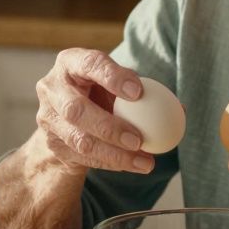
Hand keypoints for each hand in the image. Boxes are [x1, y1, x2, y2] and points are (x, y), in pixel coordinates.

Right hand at [32, 48, 154, 174]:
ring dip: (115, 153)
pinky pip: (83, 158)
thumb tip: (180, 108)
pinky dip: (111, 163)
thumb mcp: (115, 84)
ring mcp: (48, 118)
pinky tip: (132, 165)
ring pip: (79, 140)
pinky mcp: (52, 144)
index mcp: (70, 63)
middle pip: (76, 109)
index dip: (113, 77)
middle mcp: (52, 88)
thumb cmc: (101, 93)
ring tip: (144, 161)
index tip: (139, 92)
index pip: (89, 64)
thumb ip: (142, 91)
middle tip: (139, 140)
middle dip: (110, 127)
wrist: (68, 120)